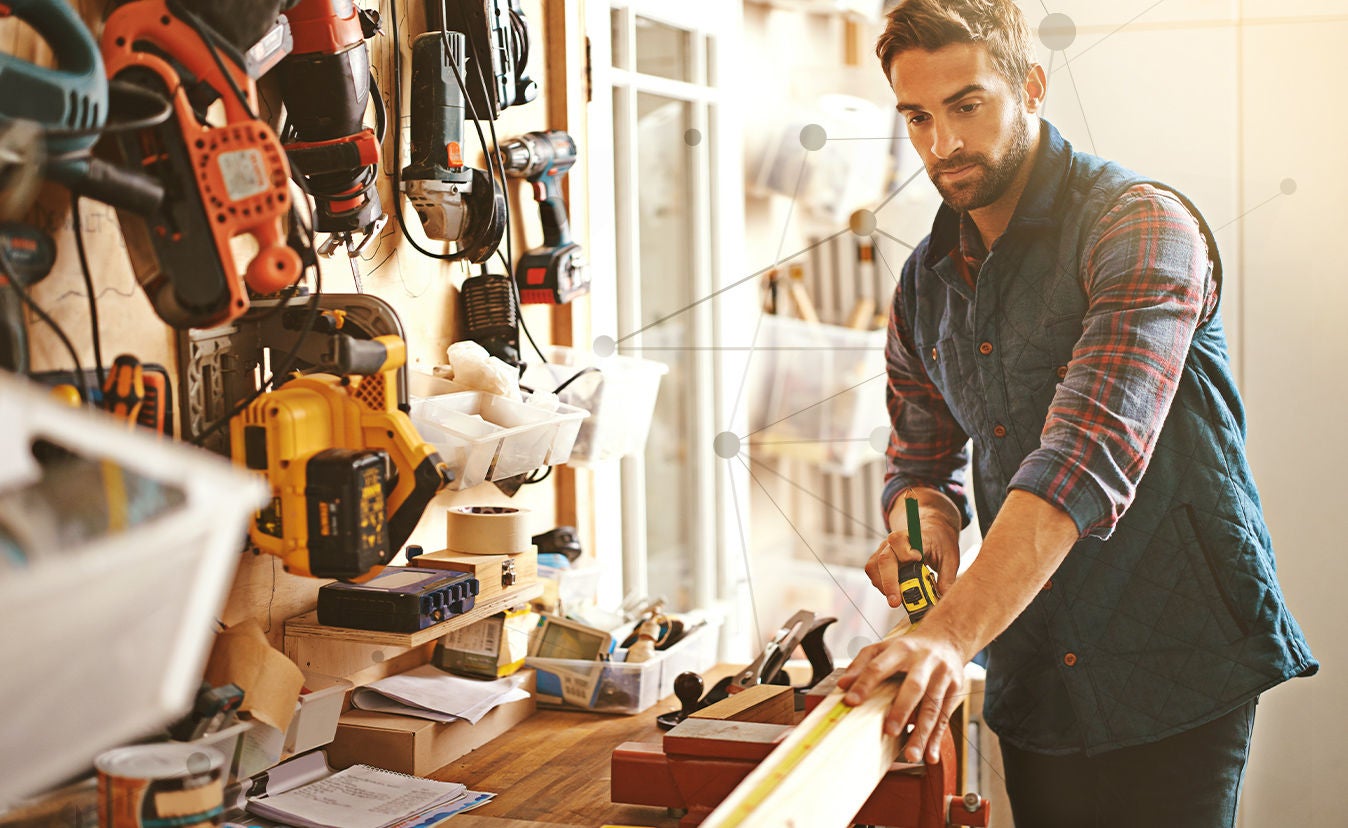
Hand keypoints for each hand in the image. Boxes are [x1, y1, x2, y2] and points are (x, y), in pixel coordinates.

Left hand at [836, 630, 966, 763]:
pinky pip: (945, 717)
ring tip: (911, 755)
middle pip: (914, 686)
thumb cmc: (908, 648)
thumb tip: (842, 685)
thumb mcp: (884, 648)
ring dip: (922, 733)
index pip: (879, 666)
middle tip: (889, 731)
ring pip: (933, 706)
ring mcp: (942, 675)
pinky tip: (929, 756)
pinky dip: (936, 738)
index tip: (851, 702)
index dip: (864, 683)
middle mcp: (924, 661)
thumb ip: (862, 664)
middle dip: (902, 709)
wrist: (946, 639)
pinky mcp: (955, 689)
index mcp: (901, 649)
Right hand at [865, 494, 960, 607]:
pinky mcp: (879, 558)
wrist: (932, 531)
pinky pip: (872, 572)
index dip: (904, 553)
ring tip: (897, 598)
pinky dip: (880, 585)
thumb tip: (943, 597)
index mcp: (913, 537)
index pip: (899, 540)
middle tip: (896, 602)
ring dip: (883, 585)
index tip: (916, 561)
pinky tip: (894, 590)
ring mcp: (884, 549)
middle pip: (884, 559)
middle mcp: (894, 542)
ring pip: (873, 567)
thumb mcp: (950, 558)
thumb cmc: (940, 543)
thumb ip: (947, 577)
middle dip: (889, 583)